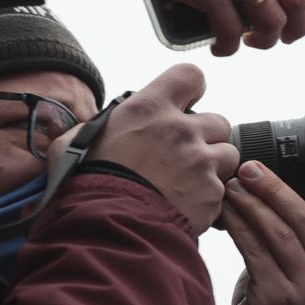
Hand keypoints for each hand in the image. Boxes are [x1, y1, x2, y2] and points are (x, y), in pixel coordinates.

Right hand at [49, 64, 237, 234]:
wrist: (105, 228)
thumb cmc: (85, 185)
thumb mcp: (76, 144)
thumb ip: (98, 129)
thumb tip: (101, 128)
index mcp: (149, 109)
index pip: (190, 76)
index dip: (191, 89)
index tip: (187, 102)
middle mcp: (182, 131)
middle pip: (219, 122)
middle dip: (206, 137)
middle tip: (182, 155)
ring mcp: (202, 163)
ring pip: (228, 156)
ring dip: (213, 167)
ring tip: (185, 182)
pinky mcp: (212, 195)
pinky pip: (221, 192)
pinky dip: (207, 199)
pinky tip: (182, 206)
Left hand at [218, 157, 304, 304]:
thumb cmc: (275, 302)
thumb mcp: (295, 269)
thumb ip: (290, 237)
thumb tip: (264, 190)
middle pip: (304, 218)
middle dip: (275, 188)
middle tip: (249, 168)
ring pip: (278, 232)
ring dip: (251, 204)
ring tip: (230, 186)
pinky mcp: (278, 297)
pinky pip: (256, 252)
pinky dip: (238, 228)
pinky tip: (226, 214)